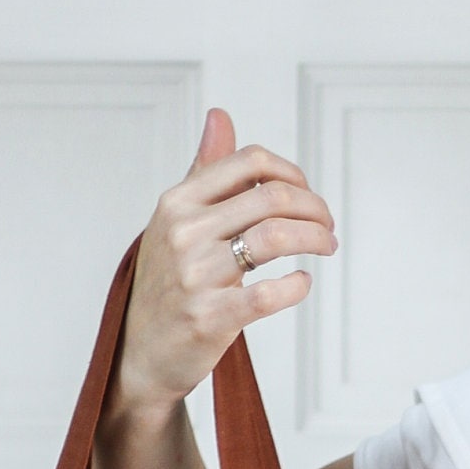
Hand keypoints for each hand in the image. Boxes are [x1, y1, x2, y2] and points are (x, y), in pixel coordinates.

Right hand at [108, 106, 337, 415]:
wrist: (142, 353)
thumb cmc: (167, 284)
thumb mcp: (176, 220)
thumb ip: (204, 170)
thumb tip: (220, 116)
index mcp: (178, 202)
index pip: (249, 162)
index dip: (291, 174)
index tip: (306, 195)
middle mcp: (185, 232)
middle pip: (271, 197)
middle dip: (314, 208)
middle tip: (327, 225)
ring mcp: (196, 275)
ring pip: (276, 237)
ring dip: (315, 238)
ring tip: (326, 246)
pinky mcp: (211, 317)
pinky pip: (269, 293)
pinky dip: (297, 285)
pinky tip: (301, 283)